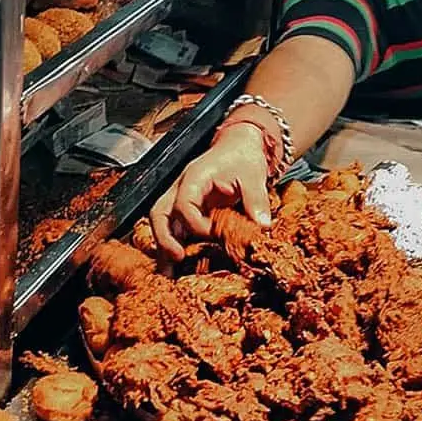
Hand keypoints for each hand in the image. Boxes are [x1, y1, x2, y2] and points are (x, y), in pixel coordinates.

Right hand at [150, 124, 272, 261]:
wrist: (239, 146)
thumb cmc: (242, 157)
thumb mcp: (253, 175)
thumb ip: (256, 199)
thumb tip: (262, 225)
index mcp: (194, 177)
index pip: (183, 204)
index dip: (195, 223)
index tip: (211, 234)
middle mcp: (180, 188)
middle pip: (159, 213)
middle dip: (164, 238)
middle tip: (176, 258)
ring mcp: (180, 199)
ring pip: (161, 223)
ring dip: (163, 247)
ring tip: (167, 273)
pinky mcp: (186, 209)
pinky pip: (173, 228)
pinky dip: (172, 246)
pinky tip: (173, 267)